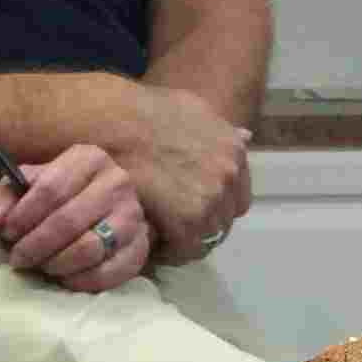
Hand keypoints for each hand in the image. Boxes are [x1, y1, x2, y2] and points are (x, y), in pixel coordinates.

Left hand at [0, 145, 150, 294]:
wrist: (103, 209)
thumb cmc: (57, 196)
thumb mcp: (26, 188)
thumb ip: (4, 199)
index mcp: (88, 158)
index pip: (51, 188)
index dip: (23, 216)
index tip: (7, 234)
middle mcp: (117, 182)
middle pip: (69, 220)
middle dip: (35, 245)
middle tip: (18, 259)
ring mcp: (133, 215)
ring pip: (90, 248)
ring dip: (57, 264)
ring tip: (42, 266)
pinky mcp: (140, 247)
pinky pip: (109, 272)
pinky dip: (80, 281)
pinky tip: (64, 278)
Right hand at [115, 84, 252, 260]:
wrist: (116, 123)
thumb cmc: (144, 111)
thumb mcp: (194, 109)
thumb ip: (220, 130)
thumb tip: (246, 136)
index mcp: (233, 149)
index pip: (237, 198)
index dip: (214, 210)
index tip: (192, 213)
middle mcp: (228, 173)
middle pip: (224, 221)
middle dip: (201, 228)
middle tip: (174, 230)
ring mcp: (210, 197)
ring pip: (206, 238)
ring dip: (186, 242)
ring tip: (162, 240)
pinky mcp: (187, 218)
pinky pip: (185, 250)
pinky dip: (171, 253)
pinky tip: (154, 246)